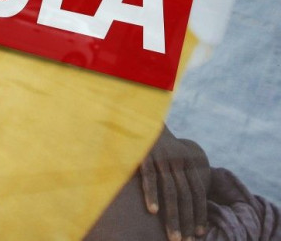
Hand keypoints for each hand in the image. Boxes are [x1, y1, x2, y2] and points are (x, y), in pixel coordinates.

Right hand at [140, 125, 209, 240]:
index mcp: (188, 162)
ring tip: (173, 236)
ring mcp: (162, 158)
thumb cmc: (156, 140)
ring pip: (171, 192)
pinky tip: (153, 212)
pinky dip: (152, 195)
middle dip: (187, 221)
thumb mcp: (172, 153)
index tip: (199, 233)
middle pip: (186, 196)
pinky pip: (150, 178)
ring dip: (173, 217)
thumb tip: (184, 197)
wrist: (142, 114)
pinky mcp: (145, 155)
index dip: (199, 213)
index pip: (198, 192)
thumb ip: (179, 171)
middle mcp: (178, 161)